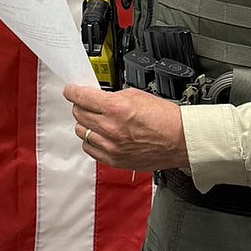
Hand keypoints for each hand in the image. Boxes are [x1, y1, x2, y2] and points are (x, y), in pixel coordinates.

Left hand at [63, 82, 188, 172]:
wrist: (179, 140)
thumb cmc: (164, 119)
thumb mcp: (137, 94)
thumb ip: (112, 96)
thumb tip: (97, 97)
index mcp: (115, 108)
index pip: (80, 97)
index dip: (72, 91)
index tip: (71, 90)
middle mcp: (110, 128)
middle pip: (78, 113)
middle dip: (81, 105)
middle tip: (88, 103)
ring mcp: (110, 146)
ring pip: (81, 131)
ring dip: (86, 123)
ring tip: (97, 120)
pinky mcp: (113, 160)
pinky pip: (89, 149)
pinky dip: (91, 141)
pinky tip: (100, 135)